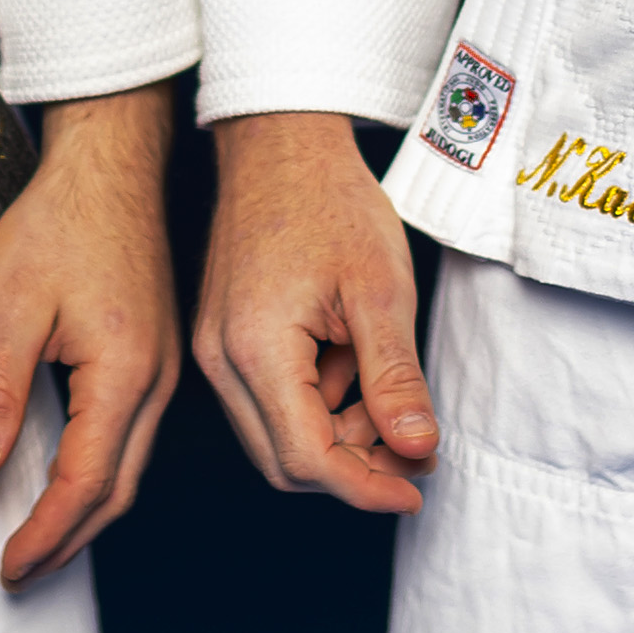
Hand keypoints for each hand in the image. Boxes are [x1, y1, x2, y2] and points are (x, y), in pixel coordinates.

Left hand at [0, 82, 177, 586]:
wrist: (111, 163)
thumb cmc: (61, 222)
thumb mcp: (8, 305)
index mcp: (125, 374)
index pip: (85, 483)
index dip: (45, 533)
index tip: (8, 567)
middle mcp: (157, 381)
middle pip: (118, 490)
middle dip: (68, 540)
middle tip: (20, 571)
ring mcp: (164, 367)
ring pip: (131, 466)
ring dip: (87, 512)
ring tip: (41, 539)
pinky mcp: (157, 353)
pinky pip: (135, 435)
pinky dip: (102, 474)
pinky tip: (72, 477)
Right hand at [189, 109, 437, 513]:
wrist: (281, 144)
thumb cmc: (330, 202)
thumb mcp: (380, 291)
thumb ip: (395, 378)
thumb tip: (416, 448)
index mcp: (255, 349)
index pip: (307, 458)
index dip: (367, 486)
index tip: (417, 488)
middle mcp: (221, 361)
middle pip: (285, 462)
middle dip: (355, 468)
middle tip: (416, 449)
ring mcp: (216, 351)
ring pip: (277, 437)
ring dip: (338, 438)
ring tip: (389, 395)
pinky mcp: (224, 339)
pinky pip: (269, 403)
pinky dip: (318, 406)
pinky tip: (353, 368)